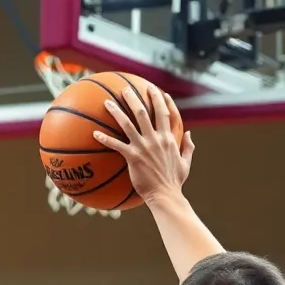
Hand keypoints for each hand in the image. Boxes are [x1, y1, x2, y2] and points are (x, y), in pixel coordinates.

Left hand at [93, 86, 194, 204]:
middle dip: (136, 97)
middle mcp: (157, 139)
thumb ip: (188, 147)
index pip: (168, 114)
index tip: (159, 91)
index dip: (164, 101)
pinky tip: (94, 134)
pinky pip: (116, 144)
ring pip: (128, 123)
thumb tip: (190, 134)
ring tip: (107, 102)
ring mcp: (144, 146)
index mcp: (169, 138)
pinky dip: (105, 138)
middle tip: (127, 89)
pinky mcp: (133, 157)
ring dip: (117, 111)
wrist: (165, 195)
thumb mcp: (185, 162)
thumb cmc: (174, 181)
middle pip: (146, 112)